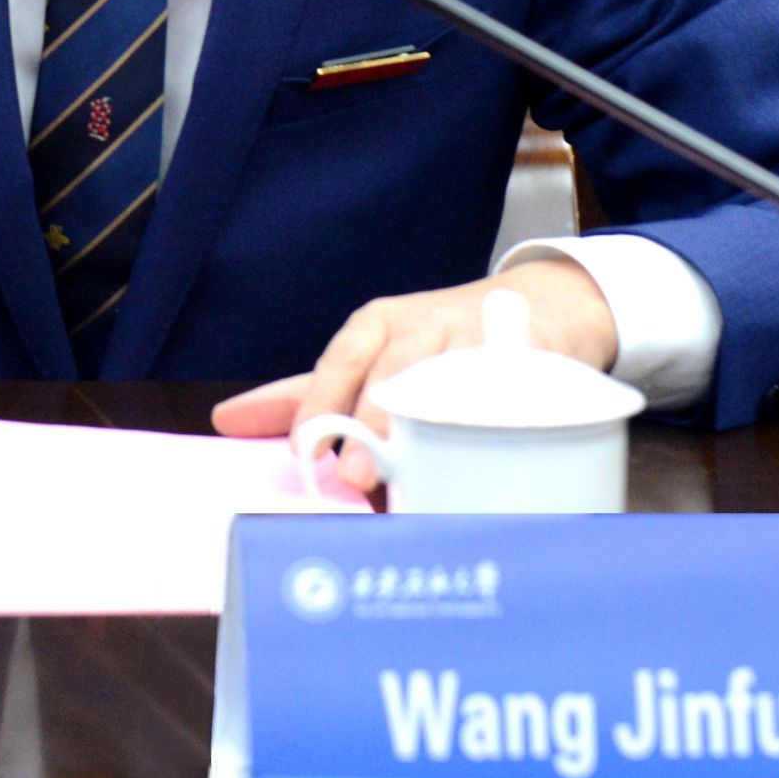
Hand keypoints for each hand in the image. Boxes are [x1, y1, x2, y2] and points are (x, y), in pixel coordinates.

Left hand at [208, 259, 617, 490]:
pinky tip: (485, 452)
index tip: (304, 451)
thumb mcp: (373, 356)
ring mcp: (479, 335)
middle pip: (392, 367)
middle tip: (358, 474)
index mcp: (377, 325)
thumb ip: (311, 393)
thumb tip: (234, 423)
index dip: (320, 402)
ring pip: (449, 376)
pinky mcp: (529, 354)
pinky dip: (496, 418)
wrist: (544, 303)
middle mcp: (424, 324)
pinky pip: (510, 385)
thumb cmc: (442, 340)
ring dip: (430, 423)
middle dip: (374, 420)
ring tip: (417, 470)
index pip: (341, 358)